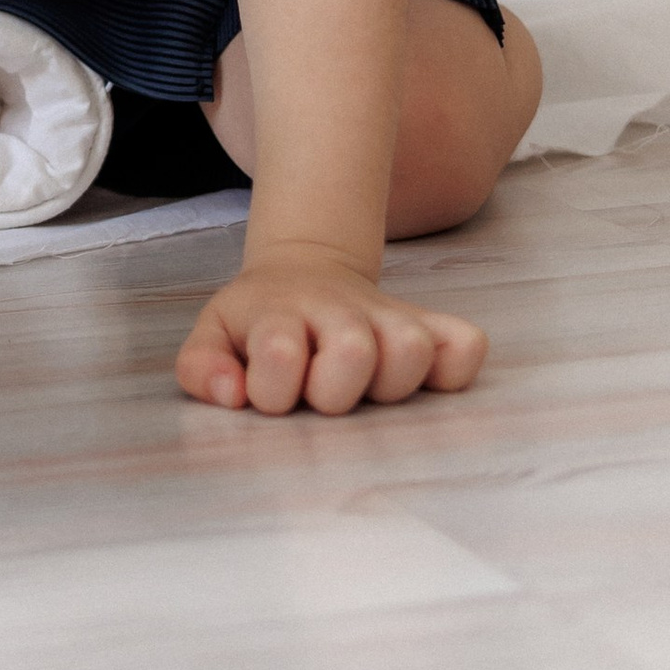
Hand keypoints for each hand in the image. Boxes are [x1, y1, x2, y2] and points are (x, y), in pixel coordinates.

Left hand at [174, 241, 487, 414]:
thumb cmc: (256, 327)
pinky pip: (467, 346)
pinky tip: (424, 379)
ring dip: (390, 383)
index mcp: (280, 314)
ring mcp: (387, 317)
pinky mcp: (431, 326)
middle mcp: (338, 312)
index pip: (280, 350)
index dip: (272, 386)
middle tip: (322, 392)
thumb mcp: (214, 337)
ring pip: (412, 349)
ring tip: (365, 388)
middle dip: (333, 391)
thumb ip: (202, 368)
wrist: (301, 275)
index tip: (267, 391)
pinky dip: (456, 367)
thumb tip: (231, 393)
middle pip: (353, 352)